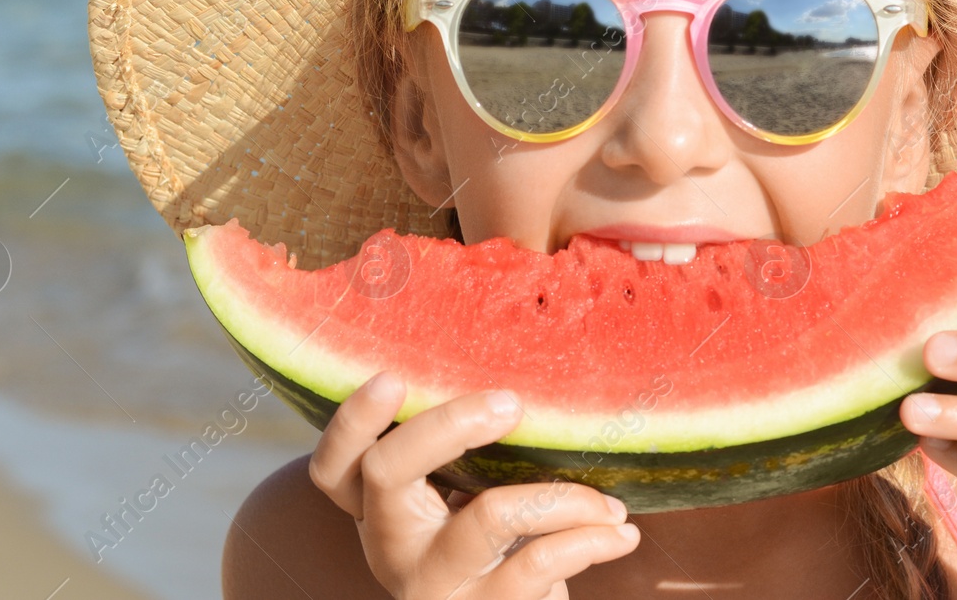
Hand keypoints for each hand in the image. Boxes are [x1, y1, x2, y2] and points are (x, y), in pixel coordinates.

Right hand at [308, 372, 640, 598]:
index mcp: (380, 510)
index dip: (351, 421)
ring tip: (610, 502)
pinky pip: (538, 562)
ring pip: (486, 515)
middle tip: (511, 403)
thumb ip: (469, 455)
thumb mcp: (468, 501)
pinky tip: (621, 532)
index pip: (335, 466)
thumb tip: (525, 378)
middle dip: (447, 425)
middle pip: (386, 472)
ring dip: (564, 498)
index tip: (392, 378)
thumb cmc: (501, 551)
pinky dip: (589, 539)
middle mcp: (392, 547)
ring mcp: (435, 583)